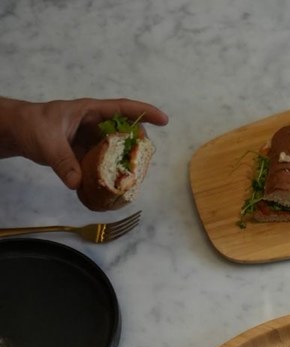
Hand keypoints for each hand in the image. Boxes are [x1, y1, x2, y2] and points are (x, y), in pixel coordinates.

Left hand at [0, 96, 167, 189]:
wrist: (18, 132)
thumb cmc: (32, 125)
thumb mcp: (48, 142)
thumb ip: (63, 163)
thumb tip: (78, 183)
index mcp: (89, 112)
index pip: (122, 109)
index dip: (144, 112)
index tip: (164, 120)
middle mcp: (94, 125)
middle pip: (124, 132)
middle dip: (137, 145)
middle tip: (143, 161)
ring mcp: (91, 140)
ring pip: (116, 150)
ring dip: (126, 162)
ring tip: (133, 177)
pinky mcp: (86, 155)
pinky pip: (104, 164)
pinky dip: (110, 174)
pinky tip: (115, 186)